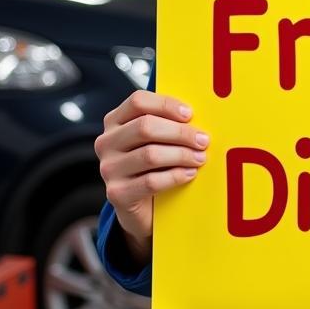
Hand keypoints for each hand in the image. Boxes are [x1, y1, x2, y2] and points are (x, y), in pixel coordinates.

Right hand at [95, 90, 208, 264]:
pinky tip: (189, 174)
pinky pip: (151, 182)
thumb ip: (169, 123)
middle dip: (180, 133)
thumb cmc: (154, 165)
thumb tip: (199, 115)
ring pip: (150, 155)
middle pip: (145, 127)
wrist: (142, 206)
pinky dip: (175, 176)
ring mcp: (109, 168)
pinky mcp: (117, 193)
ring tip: (200, 158)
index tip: (190, 114)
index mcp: (115, 121)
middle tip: (203, 140)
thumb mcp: (158, 139)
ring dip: (182, 155)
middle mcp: (106, 142)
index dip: (166, 104)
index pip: (138, 101)